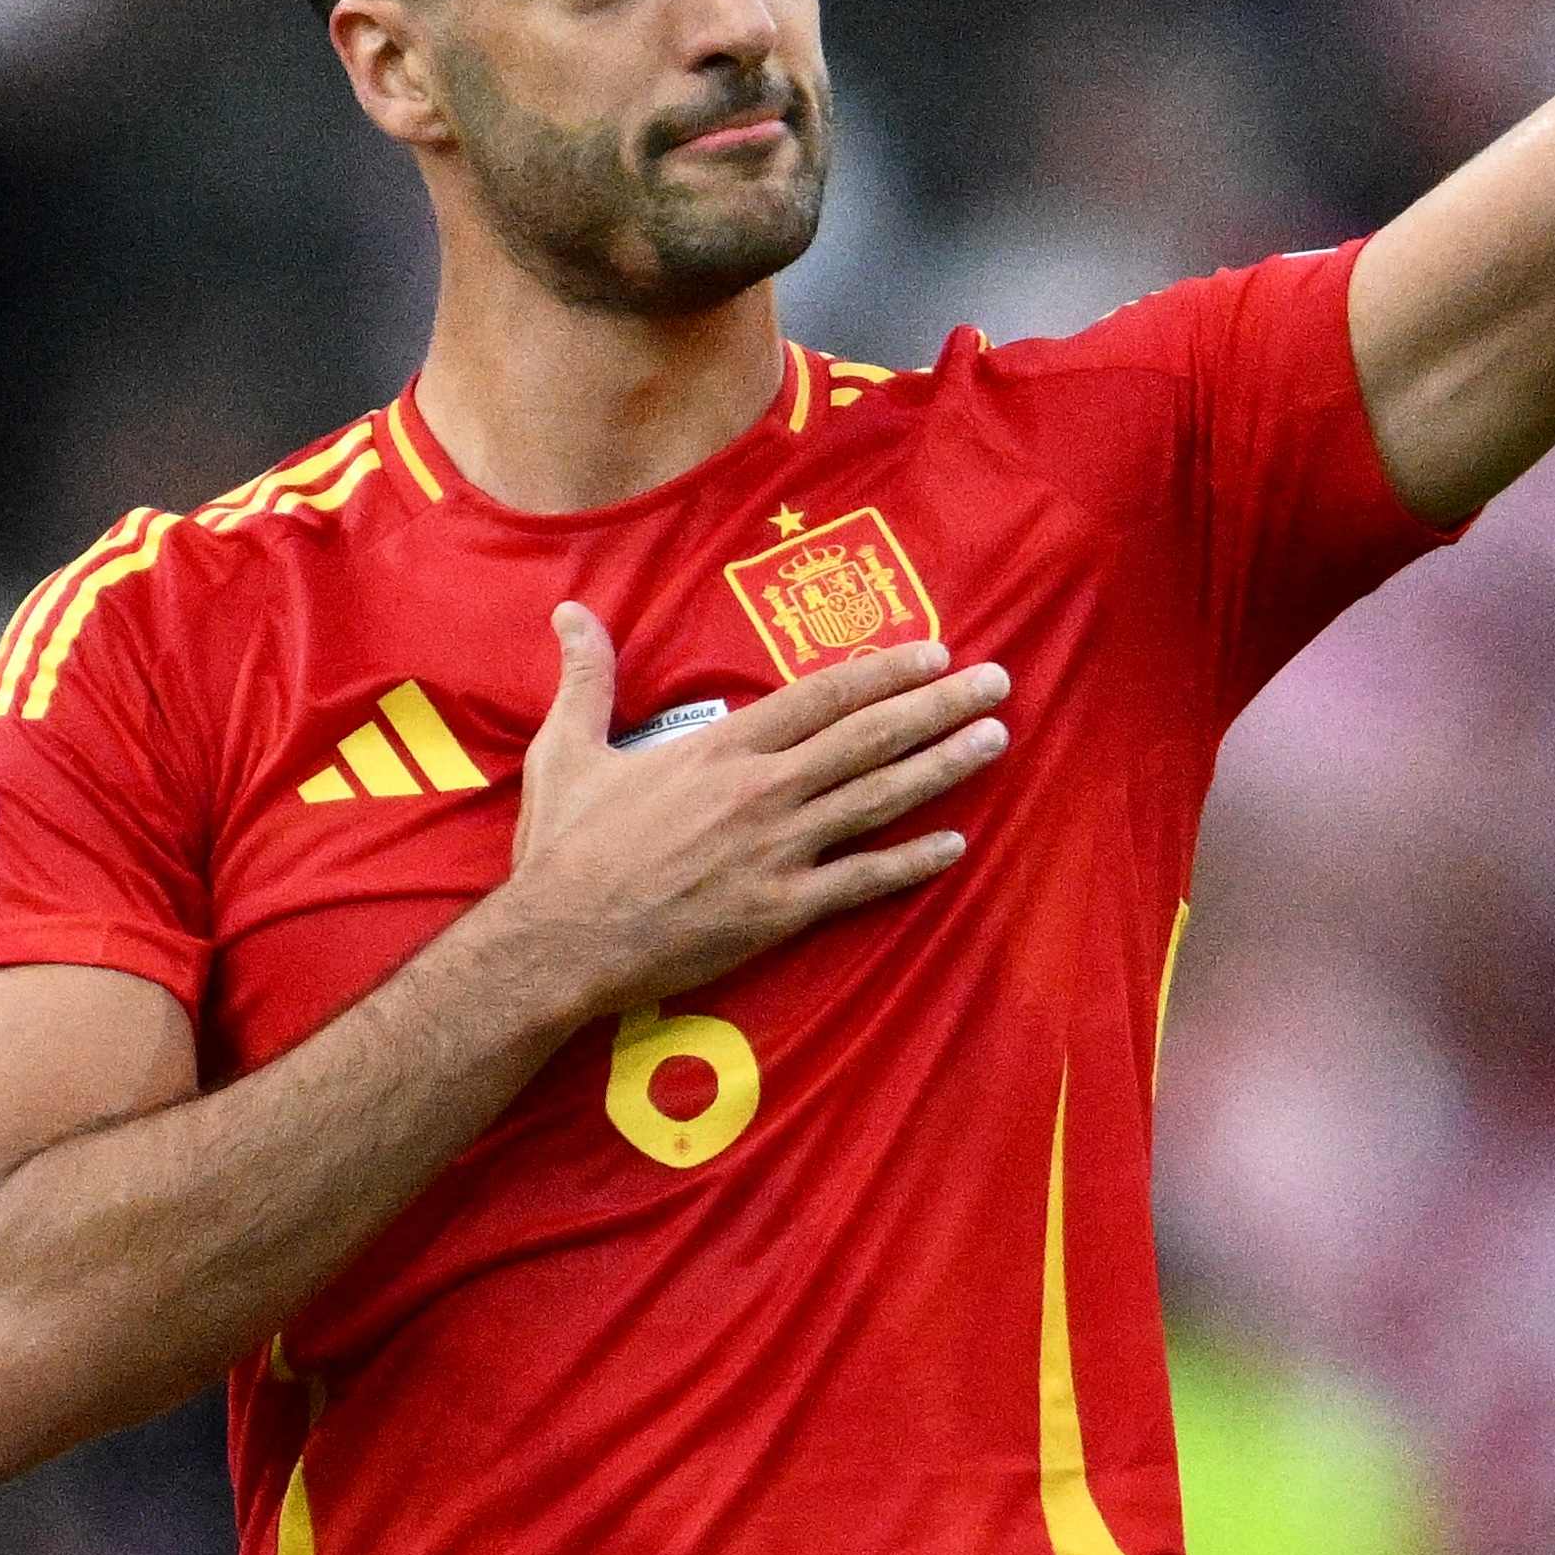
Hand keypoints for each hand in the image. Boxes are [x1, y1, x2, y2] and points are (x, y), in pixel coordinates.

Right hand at [501, 604, 1008, 1014]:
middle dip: (938, 706)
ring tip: (995, 740)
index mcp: (721, 748)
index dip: (884, 670)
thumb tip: (570, 612)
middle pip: (869, 737)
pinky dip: (911, 864)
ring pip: (878, 799)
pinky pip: (861, 883)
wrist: (557, 943)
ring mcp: (776, 852)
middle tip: (996, 682)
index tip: (935, 652)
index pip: (822, 696)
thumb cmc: (563, 849)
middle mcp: (761, 792)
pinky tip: (957, 846)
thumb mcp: (567, 750)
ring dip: (942, 767)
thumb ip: (587, 678)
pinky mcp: (779, 911)